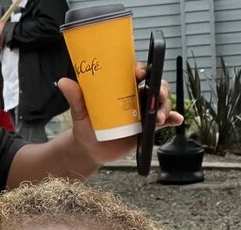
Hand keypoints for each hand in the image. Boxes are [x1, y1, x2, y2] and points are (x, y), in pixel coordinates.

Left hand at [58, 65, 181, 164]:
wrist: (89, 149)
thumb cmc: (86, 126)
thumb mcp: (80, 112)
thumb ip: (76, 98)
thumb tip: (64, 82)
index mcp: (120, 88)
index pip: (135, 73)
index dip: (142, 69)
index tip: (140, 73)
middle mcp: (134, 97)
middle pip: (154, 86)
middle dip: (160, 87)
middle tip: (157, 94)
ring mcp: (143, 112)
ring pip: (161, 103)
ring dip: (166, 106)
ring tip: (160, 117)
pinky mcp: (148, 127)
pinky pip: (164, 121)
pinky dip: (173, 119)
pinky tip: (176, 120)